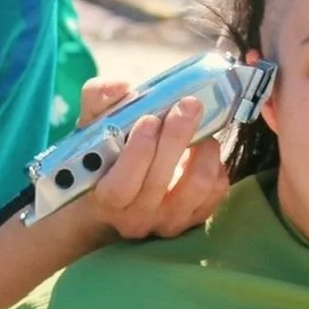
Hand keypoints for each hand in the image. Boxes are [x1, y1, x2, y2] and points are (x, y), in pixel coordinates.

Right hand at [76, 79, 227, 241]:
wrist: (116, 198)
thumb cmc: (102, 156)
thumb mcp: (91, 127)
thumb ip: (99, 101)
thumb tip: (122, 87)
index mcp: (105, 199)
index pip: (120, 187)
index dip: (137, 153)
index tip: (149, 119)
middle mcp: (136, 217)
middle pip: (160, 181)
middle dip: (176, 138)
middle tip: (188, 105)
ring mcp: (168, 221)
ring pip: (196, 186)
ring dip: (204, 150)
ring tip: (200, 125)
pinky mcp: (195, 218)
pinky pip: (216, 191)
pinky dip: (217, 164)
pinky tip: (206, 146)